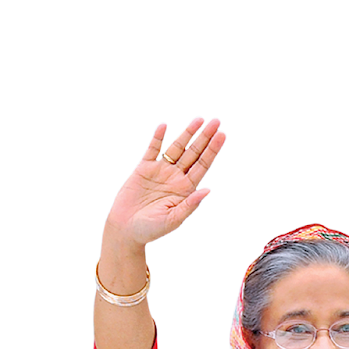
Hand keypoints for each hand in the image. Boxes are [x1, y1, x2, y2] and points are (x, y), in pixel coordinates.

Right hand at [105, 117, 225, 247]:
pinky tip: (164, 126)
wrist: (126, 229)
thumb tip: (207, 190)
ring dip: (187, 133)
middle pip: (193, 152)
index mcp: (186, 189)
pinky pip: (152, 150)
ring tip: (199, 119)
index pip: (203, 165)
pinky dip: (157, 138)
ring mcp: (160, 171)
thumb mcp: (173, 220)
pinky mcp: (143, 169)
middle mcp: (176, 177)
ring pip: (176, 148)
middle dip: (205, 137)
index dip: (213, 150)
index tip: (222, 135)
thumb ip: (190, 205)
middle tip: (216, 121)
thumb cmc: (151, 229)